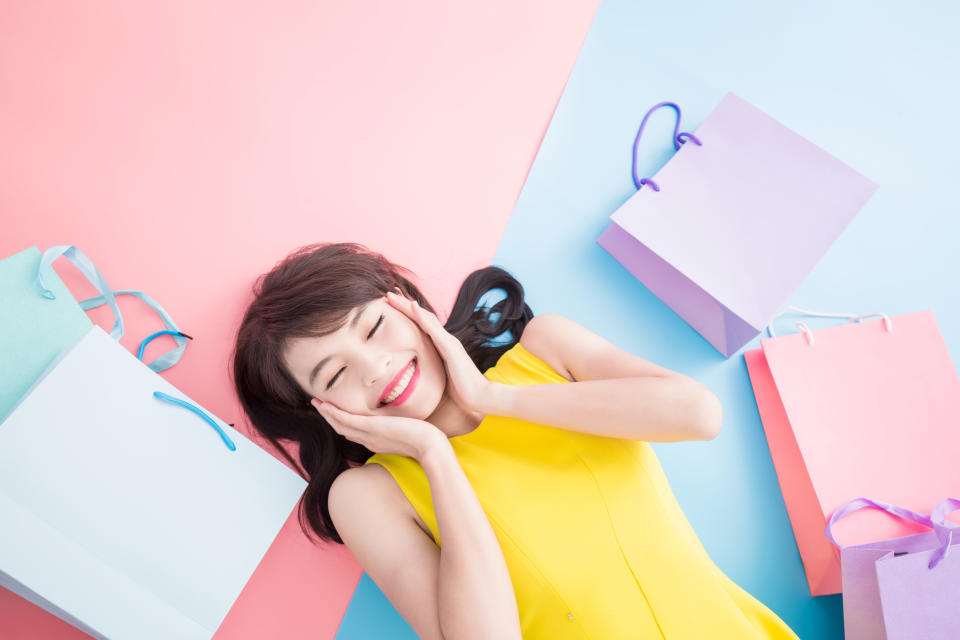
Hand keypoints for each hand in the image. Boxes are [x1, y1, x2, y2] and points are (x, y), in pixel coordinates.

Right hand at [312, 399, 442, 459]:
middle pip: (343, 430)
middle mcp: (370, 440)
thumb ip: (405, 429)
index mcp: (378, 442)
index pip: (355, 433)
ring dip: (327, 414)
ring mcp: (369, 435)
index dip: (343, 423)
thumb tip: (408, 424)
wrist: (430, 447)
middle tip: (319, 406)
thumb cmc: (427, 441)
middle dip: (330, 418)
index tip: (336, 414)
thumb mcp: (412, 434)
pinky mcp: (371, 428)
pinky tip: (325, 405)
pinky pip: (346, 420)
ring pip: (340, 425)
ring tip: (317, 403)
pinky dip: (333, 413)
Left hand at [386, 289, 493, 417]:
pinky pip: (433, 328)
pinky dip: (421, 316)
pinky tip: (411, 305)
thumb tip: (413, 382)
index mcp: (441, 347)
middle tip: (387, 294)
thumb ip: (429, 376)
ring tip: (392, 295)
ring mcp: (448, 341)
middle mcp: (445, 340)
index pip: (422, 326)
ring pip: (425, 317)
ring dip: (407, 305)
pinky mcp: (450, 347)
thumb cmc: (460, 395)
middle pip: (422, 317)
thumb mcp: (439, 381)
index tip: (392, 307)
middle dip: (404, 305)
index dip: (407, 315)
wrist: (480, 398)